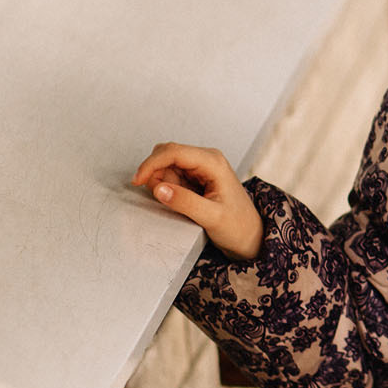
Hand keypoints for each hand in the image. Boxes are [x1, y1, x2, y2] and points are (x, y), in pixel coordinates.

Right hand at [132, 142, 262, 260]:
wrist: (249, 236)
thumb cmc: (238, 226)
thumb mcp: (211, 217)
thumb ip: (185, 202)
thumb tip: (159, 189)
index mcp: (213, 162)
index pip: (173, 151)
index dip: (151, 164)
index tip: (138, 181)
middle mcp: (207, 159)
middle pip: (166, 155)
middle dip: (156, 174)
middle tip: (162, 197)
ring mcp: (200, 167)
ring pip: (166, 165)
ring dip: (162, 183)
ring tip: (180, 204)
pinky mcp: (195, 177)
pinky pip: (170, 176)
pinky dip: (167, 188)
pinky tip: (180, 201)